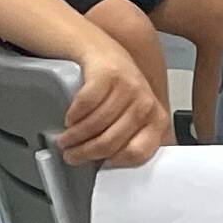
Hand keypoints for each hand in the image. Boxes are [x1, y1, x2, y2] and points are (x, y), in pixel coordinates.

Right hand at [56, 38, 171, 168]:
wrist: (105, 54)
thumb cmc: (118, 91)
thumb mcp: (132, 117)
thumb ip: (129, 140)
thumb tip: (112, 169)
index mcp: (157, 120)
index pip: (138, 153)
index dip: (114, 162)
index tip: (98, 166)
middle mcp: (146, 103)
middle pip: (111, 142)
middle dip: (84, 153)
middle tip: (71, 155)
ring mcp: (129, 88)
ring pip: (95, 126)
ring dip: (74, 137)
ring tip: (65, 140)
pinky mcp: (109, 76)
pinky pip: (84, 106)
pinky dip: (72, 116)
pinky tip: (69, 119)